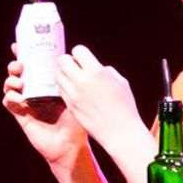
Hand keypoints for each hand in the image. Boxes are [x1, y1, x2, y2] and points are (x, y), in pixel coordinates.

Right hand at [2, 57, 94, 182]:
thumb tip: (69, 59)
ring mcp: (26, 103)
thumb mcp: (75, 98)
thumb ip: (70, 81)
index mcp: (46, 85)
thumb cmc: (76, 122)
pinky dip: (10, 96)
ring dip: (10, 80)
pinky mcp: (21, 115)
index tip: (18, 45)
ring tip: (19, 81)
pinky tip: (17, 97)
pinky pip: (9, 102)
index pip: (33, 66)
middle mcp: (34, 92)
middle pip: (18, 73)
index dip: (23, 54)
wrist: (71, 146)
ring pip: (10, 85)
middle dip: (15, 65)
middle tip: (20, 65)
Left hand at [56, 45, 147, 178]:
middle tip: (75, 67)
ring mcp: (73, 94)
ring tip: (75, 80)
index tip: (85, 59)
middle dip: (68, 61)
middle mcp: (81, 81)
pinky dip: (65, 87)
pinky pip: (60, 89)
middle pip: (62, 60)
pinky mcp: (69, 104)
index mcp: (96, 72)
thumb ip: (104, 71)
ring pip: (58, 75)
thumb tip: (94, 67)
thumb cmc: (124, 107)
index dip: (81, 54)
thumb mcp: (120, 82)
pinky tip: (74, 91)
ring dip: (65, 74)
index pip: (78, 51)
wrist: (119, 131)